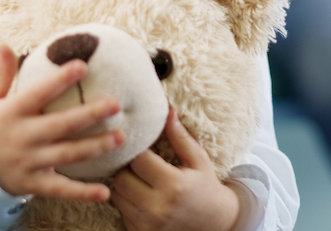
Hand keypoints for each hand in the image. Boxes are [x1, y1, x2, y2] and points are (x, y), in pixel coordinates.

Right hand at [0, 45, 123, 201]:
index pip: (38, 93)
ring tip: (120, 138)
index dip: (60, 80)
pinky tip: (105, 192)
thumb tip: (4, 44)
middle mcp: (22, 137)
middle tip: (115, 104)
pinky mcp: (32, 184)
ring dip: (95, 147)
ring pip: (66, 155)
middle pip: (61, 125)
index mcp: (11, 113)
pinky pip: (60, 189)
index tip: (82, 65)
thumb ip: (1, 74)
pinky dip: (82, 193)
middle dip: (89, 114)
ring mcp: (28, 163)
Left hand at [111, 108, 241, 230]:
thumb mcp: (198, 160)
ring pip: (117, 195)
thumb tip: (167, 111)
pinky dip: (127, 201)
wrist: (213, 223)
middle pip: (121, 178)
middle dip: (127, 167)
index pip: (138, 160)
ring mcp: (147, 223)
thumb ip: (180, 137)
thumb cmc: (205, 186)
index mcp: (173, 185)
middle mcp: (157, 207)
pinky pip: (121, 211)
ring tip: (139, 178)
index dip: (138, 150)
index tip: (142, 145)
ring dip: (124, 184)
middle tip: (139, 162)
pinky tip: (141, 195)